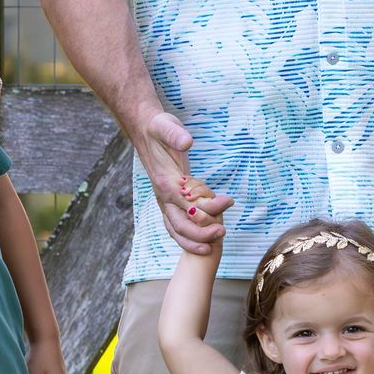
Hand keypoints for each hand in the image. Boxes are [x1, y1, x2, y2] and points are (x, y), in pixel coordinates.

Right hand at [134, 110, 230, 256]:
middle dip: (202, 232)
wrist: (144, 131)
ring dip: (193, 241)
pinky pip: (174, 226)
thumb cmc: (159, 129)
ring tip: (213, 247)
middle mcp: (163, 195)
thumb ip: (175, 135)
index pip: (187, 202)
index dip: (208, 206)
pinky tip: (201, 242)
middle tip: (223, 232)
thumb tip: (187, 142)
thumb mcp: (166, 126)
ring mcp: (163, 201)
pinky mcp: (167, 202)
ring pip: (175, 230)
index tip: (228, 201)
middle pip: (180, 224)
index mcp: (165, 181)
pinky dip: (186, 238)